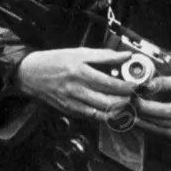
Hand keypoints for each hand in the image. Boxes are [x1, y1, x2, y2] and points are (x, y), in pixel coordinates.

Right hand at [16, 49, 134, 120]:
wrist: (31, 73)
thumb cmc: (55, 60)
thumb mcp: (78, 52)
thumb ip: (103, 55)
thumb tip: (125, 56)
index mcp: (80, 70)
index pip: (111, 83)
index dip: (129, 86)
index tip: (140, 85)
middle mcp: (77, 88)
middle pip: (110, 101)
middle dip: (128, 101)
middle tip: (138, 97)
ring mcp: (74, 102)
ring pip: (104, 113)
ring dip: (120, 111)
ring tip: (130, 105)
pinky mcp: (71, 111)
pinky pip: (94, 117)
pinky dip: (107, 116)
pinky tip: (114, 112)